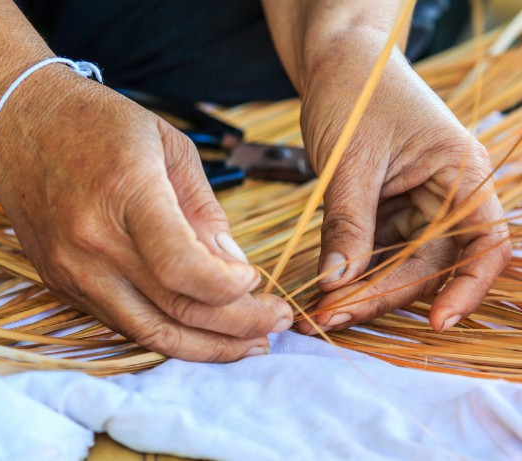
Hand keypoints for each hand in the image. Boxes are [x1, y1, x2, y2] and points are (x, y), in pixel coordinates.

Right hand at [0, 68, 292, 360]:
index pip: (184, 269)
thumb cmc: (100, 125)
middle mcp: (94, 242)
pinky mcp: (63, 284)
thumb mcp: (169, 147)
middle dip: (238, 325)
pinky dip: (170, 335)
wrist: (19, 128)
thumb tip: (234, 267)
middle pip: (177, 309)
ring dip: (208, 347)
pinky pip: (126, 325)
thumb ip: (204, 212)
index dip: (230, 287)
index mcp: (127, 194)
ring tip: (251, 343)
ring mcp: (73, 270)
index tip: (255, 280)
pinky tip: (202, 332)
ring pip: (152, 333)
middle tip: (276, 321)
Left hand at [297, 35, 510, 333]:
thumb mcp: (352, 161)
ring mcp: (412, 205)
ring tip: (318, 314)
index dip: (467, 286)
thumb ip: (350, 223)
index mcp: (460, 175)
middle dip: (379, 295)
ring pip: (396, 264)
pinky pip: (373, 251)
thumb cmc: (357, 92)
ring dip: (359, 291)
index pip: (483, 243)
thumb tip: (339, 283)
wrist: (336, 63)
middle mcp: (444, 196)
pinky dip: (349, 272)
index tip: (436, 321)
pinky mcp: (383, 210)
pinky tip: (323, 291)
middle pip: (426, 265)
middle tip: (329, 317)